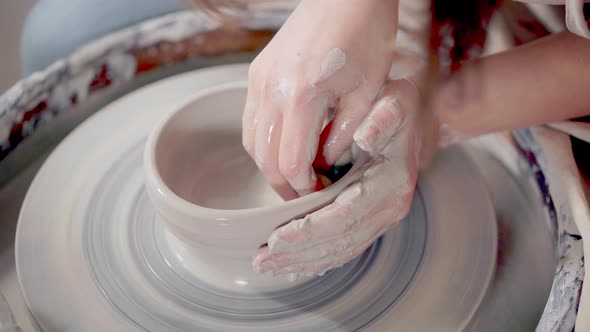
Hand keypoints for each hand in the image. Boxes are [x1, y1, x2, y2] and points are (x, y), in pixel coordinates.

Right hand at [242, 0, 398, 198]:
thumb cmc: (366, 36)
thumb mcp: (367, 93)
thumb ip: (343, 136)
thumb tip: (325, 164)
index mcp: (302, 96)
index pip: (290, 163)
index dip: (302, 188)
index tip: (317, 194)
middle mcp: (271, 89)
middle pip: (264, 158)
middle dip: (284, 184)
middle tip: (304, 193)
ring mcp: (259, 79)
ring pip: (252, 141)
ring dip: (270, 164)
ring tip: (294, 173)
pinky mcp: (257, 73)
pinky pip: (250, 119)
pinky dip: (262, 141)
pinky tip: (282, 145)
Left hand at [252, 78, 434, 277]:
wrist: (409, 119)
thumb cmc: (394, 110)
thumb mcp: (393, 104)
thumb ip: (382, 119)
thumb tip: (364, 137)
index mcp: (390, 185)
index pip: (344, 216)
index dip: (309, 230)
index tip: (277, 237)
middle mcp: (389, 209)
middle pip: (339, 242)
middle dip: (298, 254)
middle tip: (262, 261)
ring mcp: (381, 219)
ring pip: (339, 250)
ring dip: (302, 261)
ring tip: (268, 266)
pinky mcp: (371, 221)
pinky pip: (343, 247)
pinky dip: (317, 259)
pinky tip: (293, 266)